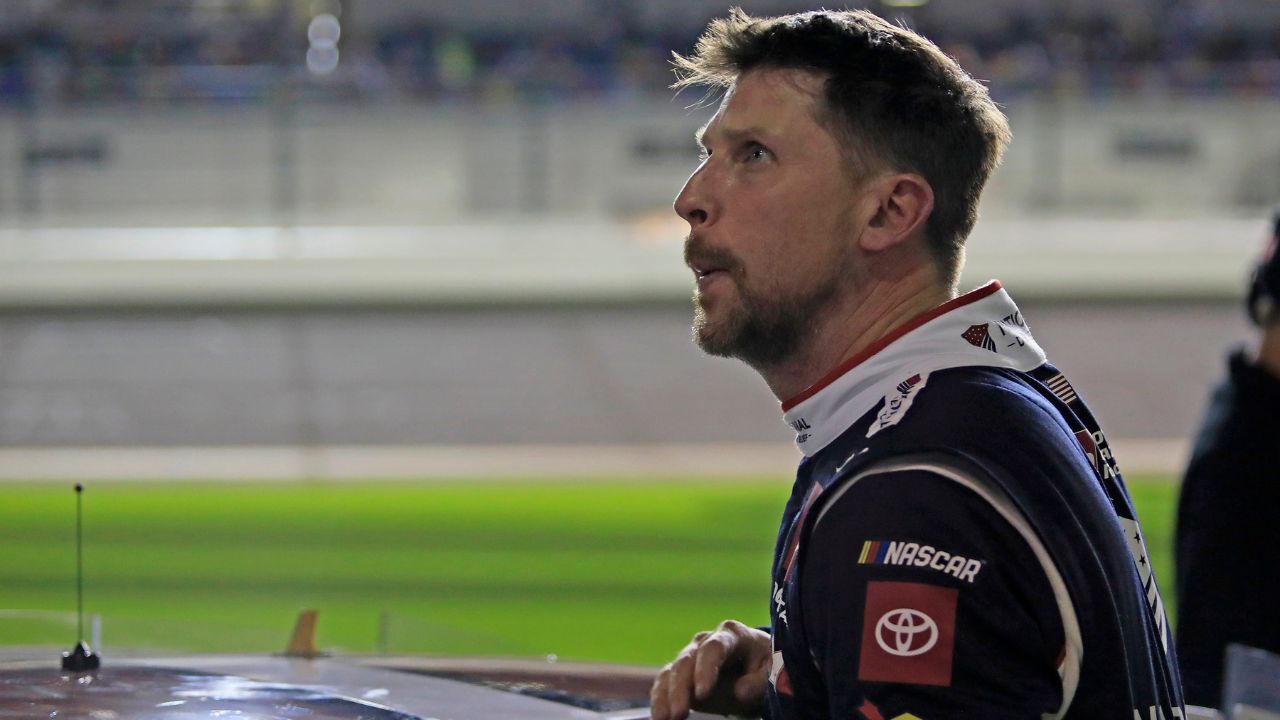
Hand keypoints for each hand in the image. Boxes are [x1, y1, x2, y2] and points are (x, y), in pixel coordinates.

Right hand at [650, 619, 771, 719]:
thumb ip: (760, 680)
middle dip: (681, 688)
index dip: (705, 669)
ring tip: (663, 719)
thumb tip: (740, 691)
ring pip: (672, 672)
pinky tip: (658, 717)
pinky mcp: (682, 674)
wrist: (758, 666)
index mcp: (732, 634)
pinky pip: (665, 684)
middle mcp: (706, 641)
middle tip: (679, 713)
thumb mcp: (773, 671)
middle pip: (687, 660)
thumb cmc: (768, 666)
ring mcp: (691, 656)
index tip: (702, 693)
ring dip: (665, 696)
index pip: (714, 648)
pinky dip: (659, 699)